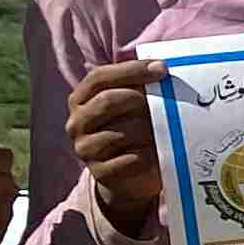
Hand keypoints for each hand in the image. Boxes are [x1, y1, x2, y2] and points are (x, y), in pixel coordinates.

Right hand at [66, 59, 165, 235]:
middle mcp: (77, 122)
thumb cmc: (134, 130)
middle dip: (142, 101)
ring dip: (149, 132)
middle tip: (167, 106)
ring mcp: (84, 148)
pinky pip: (131, 160)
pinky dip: (148, 156)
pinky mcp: (99, 172)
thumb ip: (139, 87)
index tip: (162, 69)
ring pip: (122, 132)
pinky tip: (155, 155)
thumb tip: (162, 68)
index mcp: (81, 99)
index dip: (132, 70)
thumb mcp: (133, 106)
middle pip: (109, 101)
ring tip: (162, 134)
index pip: (100, 77)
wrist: (129, 176)